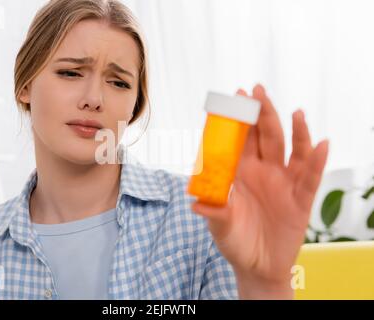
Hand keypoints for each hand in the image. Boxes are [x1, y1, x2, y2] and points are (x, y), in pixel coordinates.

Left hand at [191, 84, 328, 298]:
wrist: (257, 267)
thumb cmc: (235, 242)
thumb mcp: (221, 227)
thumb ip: (214, 212)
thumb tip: (196, 203)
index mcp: (241, 173)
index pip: (240, 140)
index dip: (238, 119)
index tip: (235, 97)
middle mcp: (263, 172)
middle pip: (265, 137)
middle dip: (262, 113)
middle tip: (256, 90)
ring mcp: (284, 183)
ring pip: (290, 150)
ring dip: (295, 131)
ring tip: (295, 112)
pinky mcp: (301, 199)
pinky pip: (311, 177)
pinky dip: (317, 161)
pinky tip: (321, 144)